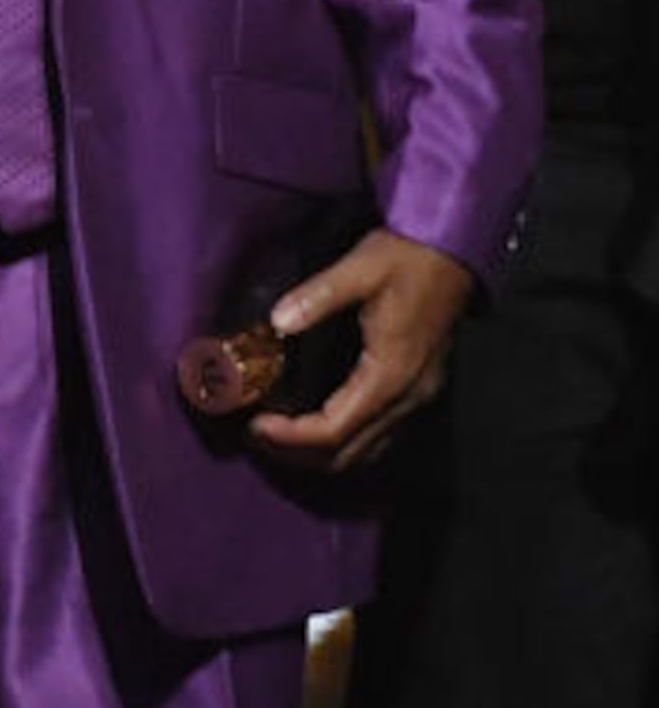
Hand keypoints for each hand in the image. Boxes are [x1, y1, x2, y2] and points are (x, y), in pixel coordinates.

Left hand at [249, 228, 474, 471]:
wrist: (452, 252)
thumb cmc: (406, 258)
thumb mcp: (359, 267)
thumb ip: (318, 295)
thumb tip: (278, 321)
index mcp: (392, 372)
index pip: (337, 428)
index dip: (293, 436)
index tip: (255, 426)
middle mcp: (409, 395)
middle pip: (352, 453)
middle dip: (300, 454)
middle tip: (256, 436)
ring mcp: (417, 397)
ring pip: (368, 451)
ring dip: (322, 455)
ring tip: (278, 436)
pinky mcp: (417, 390)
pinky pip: (380, 435)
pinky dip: (345, 443)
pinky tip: (315, 426)